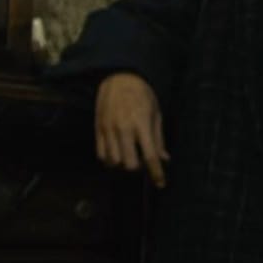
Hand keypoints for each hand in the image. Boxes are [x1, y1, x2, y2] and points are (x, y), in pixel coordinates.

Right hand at [95, 72, 168, 187]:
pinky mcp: (98, 129)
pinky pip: (101, 154)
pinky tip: (117, 156)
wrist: (119, 78)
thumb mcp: (156, 114)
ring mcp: (108, 130)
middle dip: (138, 170)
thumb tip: (164, 159)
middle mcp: (123, 130)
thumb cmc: (142, 95)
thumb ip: (159, 139)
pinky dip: (109, 160)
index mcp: (141, 125)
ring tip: (130, 158)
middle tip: (143, 164)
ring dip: (123, 166)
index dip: (156, 173)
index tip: (161, 184)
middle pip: (129, 164)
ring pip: (113, 162)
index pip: (149, 157)